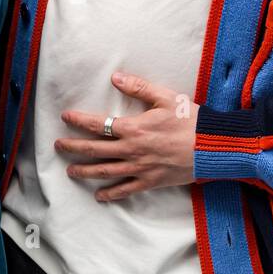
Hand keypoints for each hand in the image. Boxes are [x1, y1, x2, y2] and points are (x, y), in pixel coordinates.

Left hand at [54, 71, 198, 201]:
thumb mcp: (166, 97)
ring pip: (105, 172)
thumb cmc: (192, 120)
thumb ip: (139, 87)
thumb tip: (115, 78)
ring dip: (85, 171)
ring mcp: (140, 168)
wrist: (213, 147)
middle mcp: (132, 150)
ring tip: (70, 171)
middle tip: (58, 146)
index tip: (65, 118)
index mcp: (134, 128)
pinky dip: (111, 194)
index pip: (98, 124)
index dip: (78, 121)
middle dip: (74, 147)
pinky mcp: (150, 182)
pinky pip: (126, 190)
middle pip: (94, 150)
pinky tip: (99, 196)